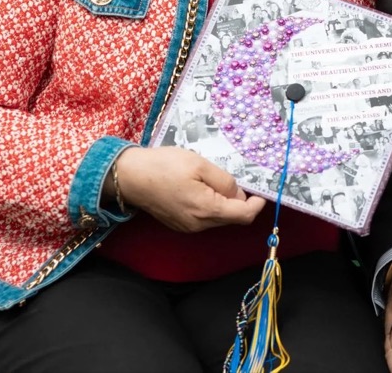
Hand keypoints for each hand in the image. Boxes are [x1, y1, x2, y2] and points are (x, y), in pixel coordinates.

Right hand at [114, 146, 264, 232]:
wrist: (130, 176)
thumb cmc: (164, 166)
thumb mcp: (200, 165)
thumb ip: (224, 181)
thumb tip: (240, 194)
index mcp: (206, 210)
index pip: (243, 215)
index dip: (256, 204)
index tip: (260, 191)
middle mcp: (198, 225)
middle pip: (232, 218)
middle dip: (240, 201)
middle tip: (238, 179)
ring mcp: (188, 227)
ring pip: (218, 218)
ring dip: (225, 203)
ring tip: (215, 180)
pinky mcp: (180, 224)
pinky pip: (205, 218)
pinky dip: (211, 205)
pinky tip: (202, 188)